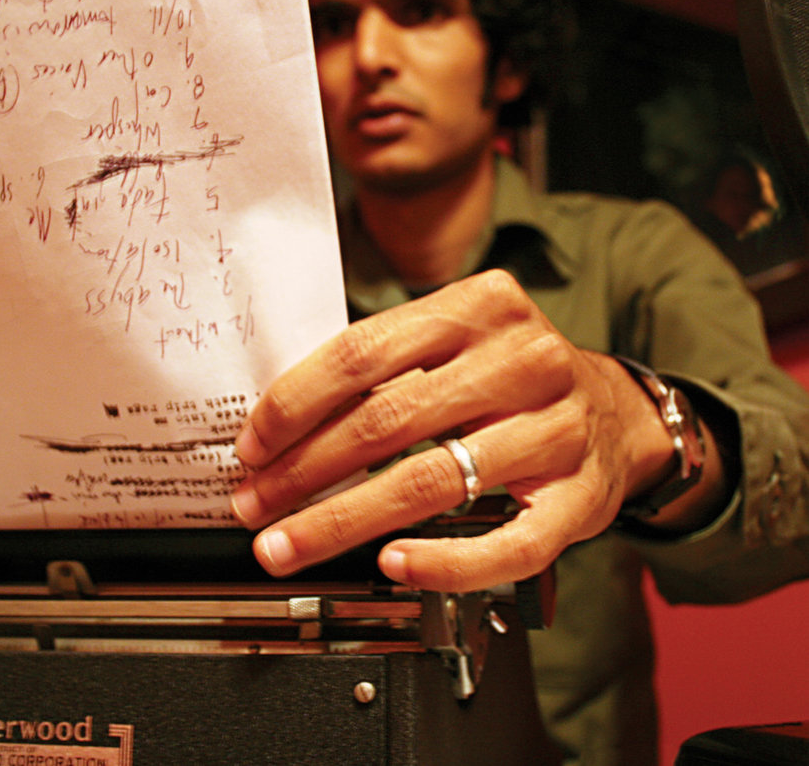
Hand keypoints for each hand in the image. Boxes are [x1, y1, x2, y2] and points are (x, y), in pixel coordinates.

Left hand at [231, 270, 676, 591]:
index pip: (363, 352)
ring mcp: (557, 429)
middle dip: (304, 470)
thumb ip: (385, 367)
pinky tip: (392, 564)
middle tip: (256, 503)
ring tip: (290, 544)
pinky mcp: (582, 497)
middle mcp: (523, 360)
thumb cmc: (514, 376)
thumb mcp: (458, 339)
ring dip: (343, 521)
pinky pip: (506, 543)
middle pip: (387, 420)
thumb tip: (285, 423)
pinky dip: (442, 560)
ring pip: (430, 481)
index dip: (295, 404)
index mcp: (479, 306)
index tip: (253, 445)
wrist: (617, 411)